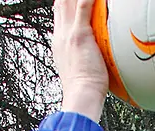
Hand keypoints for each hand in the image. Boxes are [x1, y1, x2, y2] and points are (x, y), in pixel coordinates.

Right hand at [52, 0, 107, 120]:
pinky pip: (83, 7)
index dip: (64, 2)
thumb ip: (84, 57)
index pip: (59, 13)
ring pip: (69, 1)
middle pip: (61, 3)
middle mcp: (60, 34)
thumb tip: (95, 58)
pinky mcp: (79, 34)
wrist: (81, 96)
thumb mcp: (80, 68)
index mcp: (59, 42)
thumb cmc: (85, 89)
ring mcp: (68, 33)